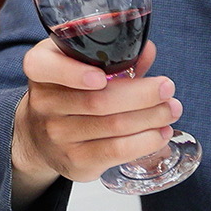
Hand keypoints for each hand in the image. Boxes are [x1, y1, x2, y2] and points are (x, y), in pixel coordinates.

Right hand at [9, 37, 180, 207]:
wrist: (40, 135)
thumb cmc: (66, 92)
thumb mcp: (76, 65)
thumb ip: (111, 57)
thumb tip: (146, 50)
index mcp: (40, 70)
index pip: (44, 68)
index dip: (73, 73)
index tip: (101, 76)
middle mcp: (43, 103)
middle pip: (97, 101)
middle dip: (142, 95)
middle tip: (167, 88)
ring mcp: (57, 135)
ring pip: (113, 126)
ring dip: (151, 118)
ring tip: (171, 110)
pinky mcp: (75, 160)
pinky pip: (116, 151)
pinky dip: (145, 141)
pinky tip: (160, 133)